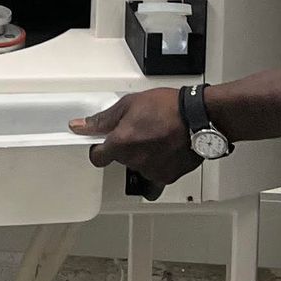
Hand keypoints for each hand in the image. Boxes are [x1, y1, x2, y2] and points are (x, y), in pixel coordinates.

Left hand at [70, 88, 199, 187]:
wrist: (200, 117)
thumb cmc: (169, 108)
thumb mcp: (130, 104)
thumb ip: (103, 119)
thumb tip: (80, 126)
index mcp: (121, 143)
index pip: (97, 157)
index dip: (99, 148)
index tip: (104, 142)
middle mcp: (134, 161)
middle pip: (121, 159)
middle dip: (127, 147)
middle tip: (141, 130)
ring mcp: (151, 171)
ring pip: (139, 166)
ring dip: (144, 155)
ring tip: (158, 137)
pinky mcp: (168, 176)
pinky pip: (156, 175)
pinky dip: (159, 165)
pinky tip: (167, 151)